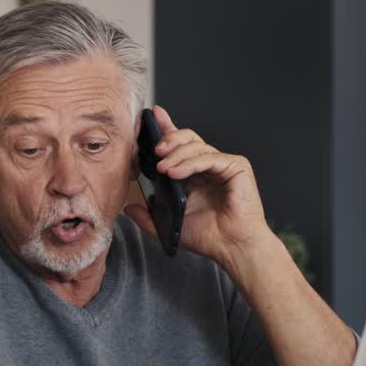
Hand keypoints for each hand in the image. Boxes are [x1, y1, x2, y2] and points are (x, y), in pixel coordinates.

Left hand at [125, 104, 275, 266]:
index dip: (166, 129)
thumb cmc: (209, 237)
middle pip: (187, 138)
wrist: (231, 248)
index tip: (151, 118)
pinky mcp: (236, 166)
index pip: (179, 146)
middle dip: (168, 139)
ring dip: (176, 155)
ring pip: (196, 145)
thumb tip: (128, 209)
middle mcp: (209, 166)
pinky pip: (210, 157)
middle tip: (155, 150)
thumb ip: (148, 217)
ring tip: (163, 168)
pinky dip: (191, 162)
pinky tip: (177, 172)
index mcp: (194, 174)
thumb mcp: (169, 225)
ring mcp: (223, 164)